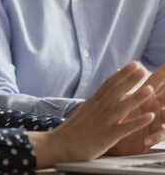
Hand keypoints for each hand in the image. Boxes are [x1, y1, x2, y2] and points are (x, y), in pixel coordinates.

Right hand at [29, 62, 155, 168]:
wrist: (59, 144)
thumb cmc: (73, 130)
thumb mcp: (85, 110)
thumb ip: (97, 101)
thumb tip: (106, 91)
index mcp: (93, 102)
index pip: (109, 84)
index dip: (122, 74)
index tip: (134, 64)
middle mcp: (98, 109)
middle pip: (116, 91)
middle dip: (130, 79)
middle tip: (143, 68)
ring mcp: (102, 122)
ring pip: (121, 107)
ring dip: (136, 98)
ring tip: (150, 89)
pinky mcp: (106, 136)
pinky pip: (125, 128)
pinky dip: (137, 122)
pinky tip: (150, 117)